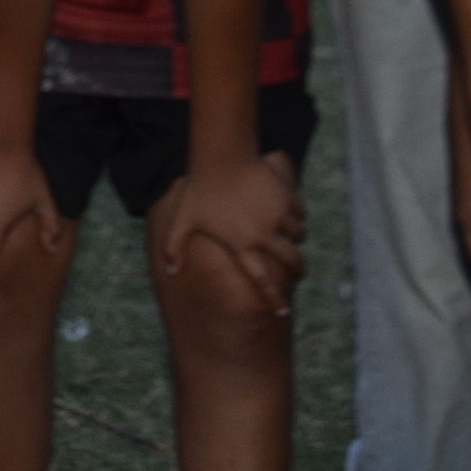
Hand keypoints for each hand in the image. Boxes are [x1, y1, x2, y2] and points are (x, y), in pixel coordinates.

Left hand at [155, 154, 304, 315]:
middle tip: (299, 273)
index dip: (274, 300)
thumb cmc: (201, 190)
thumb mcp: (183, 220)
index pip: (262, 281)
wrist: (222, 157)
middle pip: (291, 261)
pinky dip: (297, 217)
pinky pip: (300, 214)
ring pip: (298, 236)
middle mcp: (264, 235)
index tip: (284, 314)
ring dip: (295, 240)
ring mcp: (278, 216)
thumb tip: (171, 273)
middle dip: (298, 270)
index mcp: (241, 245)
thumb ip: (175, 248)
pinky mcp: (287, 198)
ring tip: (290, 239)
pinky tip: (290, 215)